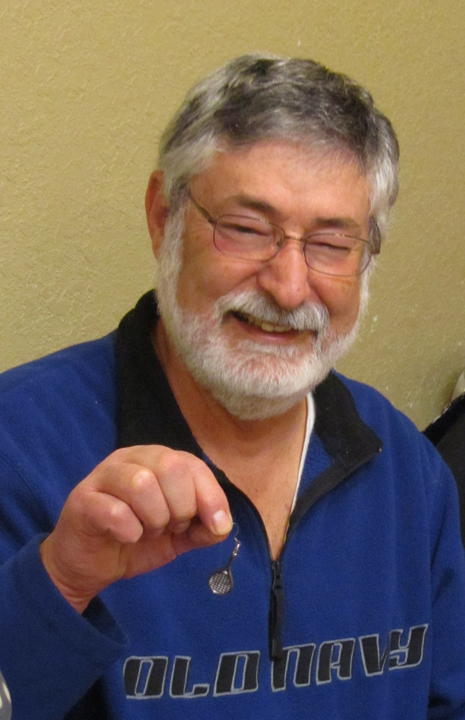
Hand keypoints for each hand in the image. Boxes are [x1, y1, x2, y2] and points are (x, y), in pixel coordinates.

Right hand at [40, 446, 231, 612]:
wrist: (89, 564)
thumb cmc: (135, 539)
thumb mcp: (179, 536)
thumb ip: (203, 528)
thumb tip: (222, 525)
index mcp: (156, 460)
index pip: (193, 464)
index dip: (210, 495)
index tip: (216, 526)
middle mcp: (130, 459)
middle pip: (170, 465)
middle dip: (181, 505)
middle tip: (171, 527)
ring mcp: (103, 476)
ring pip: (142, 482)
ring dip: (154, 517)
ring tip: (147, 531)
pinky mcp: (82, 500)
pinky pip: (114, 509)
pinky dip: (129, 529)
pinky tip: (127, 537)